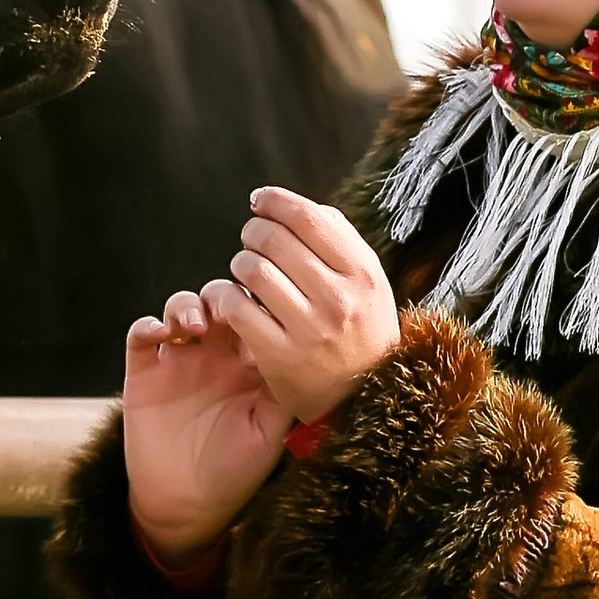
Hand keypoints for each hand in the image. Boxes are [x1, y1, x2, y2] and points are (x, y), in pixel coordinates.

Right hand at [121, 292, 292, 564]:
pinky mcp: (144, 373)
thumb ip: (284, 392)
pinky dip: (148, 324)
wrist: (187, 504)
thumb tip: (305, 350)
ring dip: (187, 305)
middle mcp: (215, 355)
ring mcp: (178, 360)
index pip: (257, 315)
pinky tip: (161, 334)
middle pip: (219, 300)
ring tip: (196, 326)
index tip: (267, 312)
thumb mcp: (270, 432)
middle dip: (224, 295)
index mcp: (249, 364)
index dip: (261, 304)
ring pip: (181, 307)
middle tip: (229, 311)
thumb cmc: (236, 470)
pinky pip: (140, 334)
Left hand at [205, 186, 400, 422]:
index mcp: (362, 274)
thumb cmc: (362, 331)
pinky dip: (229, 297)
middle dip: (254, 231)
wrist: (367, 398)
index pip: (309, 218)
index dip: (276, 201)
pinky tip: (238, 300)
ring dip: (240, 263)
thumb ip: (341, 242)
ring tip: (246, 270)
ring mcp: (310, 330)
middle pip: (275, 239)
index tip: (261, 200)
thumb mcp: (369, 284)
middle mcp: (338, 299)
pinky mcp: (281, 357)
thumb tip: (296, 207)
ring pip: (252, 269)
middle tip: (252, 239)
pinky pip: (237, 308)